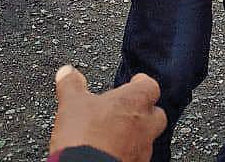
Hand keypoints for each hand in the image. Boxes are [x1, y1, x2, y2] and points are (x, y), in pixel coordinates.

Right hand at [49, 66, 166, 161]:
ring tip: (116, 134)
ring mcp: (143, 149)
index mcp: (133, 101)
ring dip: (136, 134)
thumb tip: (67, 72)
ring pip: (147, 137)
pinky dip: (128, 152)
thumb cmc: (85, 137)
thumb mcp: (71, 103)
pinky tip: (113, 152)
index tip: (134, 82)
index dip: (141, 83)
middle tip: (126, 110)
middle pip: (156, 113)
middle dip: (144, 111)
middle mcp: (145, 125)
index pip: (150, 85)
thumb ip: (72, 84)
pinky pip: (138, 156)